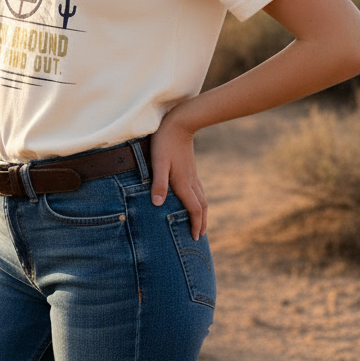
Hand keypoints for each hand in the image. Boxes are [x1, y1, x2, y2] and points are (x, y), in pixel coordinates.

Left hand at [150, 107, 206, 239]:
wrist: (180, 123)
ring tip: (200, 222)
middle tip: (200, 235)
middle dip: (202, 222)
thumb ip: (159, 183)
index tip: (195, 237)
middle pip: (202, 207)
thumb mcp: (158, 162)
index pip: (194, 209)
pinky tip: (195, 200)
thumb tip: (157, 204)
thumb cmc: (165, 142)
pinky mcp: (191, 169)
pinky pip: (199, 190)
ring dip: (202, 213)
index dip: (196, 224)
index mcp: (183, 183)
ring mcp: (192, 175)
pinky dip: (200, 201)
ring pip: (202, 198)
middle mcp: (190, 181)